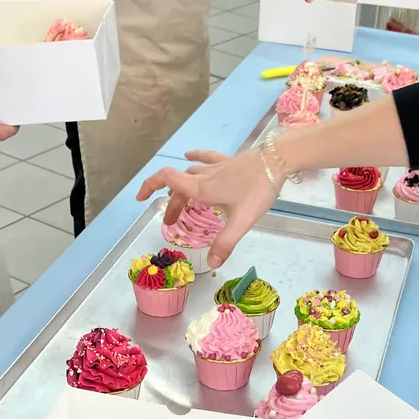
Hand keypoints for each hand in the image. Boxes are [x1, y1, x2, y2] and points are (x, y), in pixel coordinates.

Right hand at [136, 149, 279, 269]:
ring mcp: (217, 166)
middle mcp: (205, 175)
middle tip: (170, 222)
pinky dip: (195, 158)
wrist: (278, 160)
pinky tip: (190, 155)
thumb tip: (211, 263)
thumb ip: (225, 242)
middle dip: (172, 204)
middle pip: (180, 187)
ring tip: (180, 201)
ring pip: (191, 175)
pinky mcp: (229, 161)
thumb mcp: (242, 220)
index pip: (167, 181)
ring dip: (182, 188)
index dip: (150, 186)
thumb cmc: (258, 190)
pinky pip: (206, 158)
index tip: (140, 199)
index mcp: (203, 189)